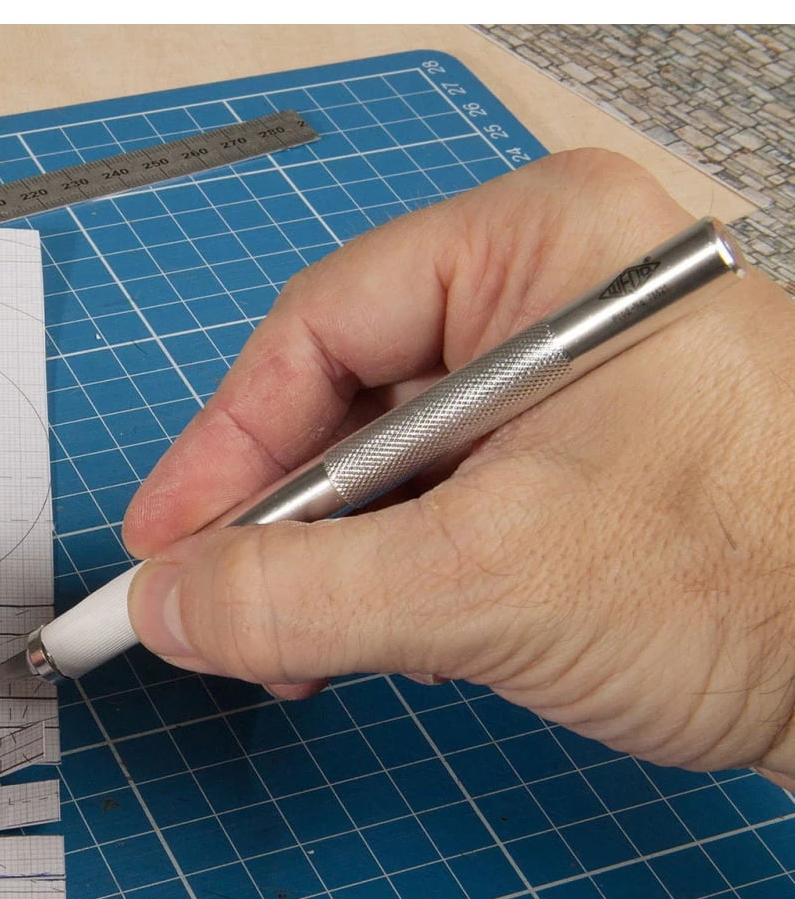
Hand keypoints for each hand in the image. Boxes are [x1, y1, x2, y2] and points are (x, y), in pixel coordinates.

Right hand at [124, 149, 794, 788]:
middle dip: (274, 522)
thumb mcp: (489, 582)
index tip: (163, 545)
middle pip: (342, 399)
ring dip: (323, 566)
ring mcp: (562, 385)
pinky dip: (383, 581)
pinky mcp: (573, 467)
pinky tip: (367, 642)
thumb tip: (164, 607)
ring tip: (292, 651)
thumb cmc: (755, 584)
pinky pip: (434, 507)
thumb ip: (299, 594)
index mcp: (543, 247)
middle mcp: (548, 297)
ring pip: (381, 467)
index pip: (321, 328)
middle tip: (210, 609)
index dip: (224, 447)